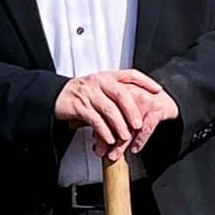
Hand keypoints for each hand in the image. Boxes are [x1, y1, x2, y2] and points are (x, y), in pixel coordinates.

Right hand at [54, 70, 178, 158]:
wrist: (56, 97)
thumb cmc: (82, 94)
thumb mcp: (100, 88)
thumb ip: (116, 93)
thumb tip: (138, 105)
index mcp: (107, 76)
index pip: (130, 74)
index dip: (145, 81)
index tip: (158, 90)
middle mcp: (98, 81)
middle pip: (121, 94)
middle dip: (132, 110)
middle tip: (139, 125)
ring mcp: (88, 93)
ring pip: (109, 109)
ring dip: (119, 125)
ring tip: (125, 137)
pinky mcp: (79, 106)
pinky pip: (95, 120)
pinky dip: (104, 131)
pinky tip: (109, 140)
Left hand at [102, 70, 178, 154]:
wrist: (166, 101)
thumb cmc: (142, 106)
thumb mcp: (124, 110)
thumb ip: (110, 121)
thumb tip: (97, 141)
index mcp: (118, 90)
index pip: (104, 112)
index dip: (99, 130)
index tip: (96, 145)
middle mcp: (129, 92)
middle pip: (115, 119)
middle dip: (107, 139)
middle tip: (102, 153)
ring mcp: (144, 100)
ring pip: (129, 126)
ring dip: (121, 144)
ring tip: (115, 154)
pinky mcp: (157, 108)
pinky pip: (145, 128)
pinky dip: (139, 140)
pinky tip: (134, 148)